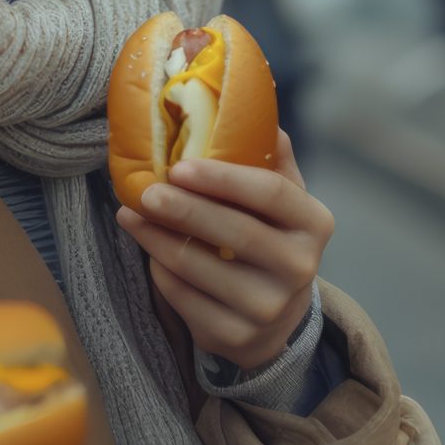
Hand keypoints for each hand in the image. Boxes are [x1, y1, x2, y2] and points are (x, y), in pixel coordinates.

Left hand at [117, 130, 333, 372]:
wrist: (278, 318)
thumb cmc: (271, 238)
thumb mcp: (282, 199)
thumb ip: (269, 157)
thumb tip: (251, 107)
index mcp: (314, 223)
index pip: (269, 193)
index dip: (222, 178)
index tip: (179, 166)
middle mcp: (300, 268)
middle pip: (235, 232)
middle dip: (183, 209)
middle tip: (145, 192)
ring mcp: (270, 308)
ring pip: (201, 268)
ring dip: (157, 239)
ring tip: (130, 214)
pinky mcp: (238, 337)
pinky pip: (186, 299)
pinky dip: (161, 272)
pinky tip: (148, 250)